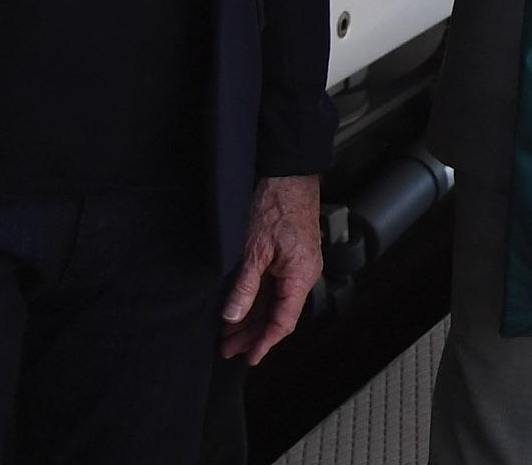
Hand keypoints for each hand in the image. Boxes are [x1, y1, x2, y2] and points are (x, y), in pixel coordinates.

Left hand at [222, 172, 322, 363]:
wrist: (286, 172)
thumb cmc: (275, 204)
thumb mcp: (254, 249)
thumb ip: (245, 287)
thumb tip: (233, 317)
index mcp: (300, 275)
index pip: (283, 321)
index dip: (264, 342)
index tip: (248, 357)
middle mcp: (304, 273)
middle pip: (279, 314)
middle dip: (253, 333)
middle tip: (228, 348)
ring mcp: (298, 263)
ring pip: (275, 301)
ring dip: (253, 317)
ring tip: (229, 333)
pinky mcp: (290, 254)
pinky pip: (275, 286)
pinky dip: (258, 299)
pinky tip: (241, 307)